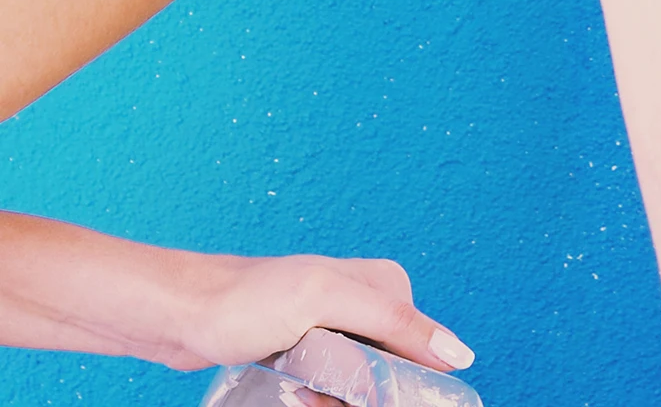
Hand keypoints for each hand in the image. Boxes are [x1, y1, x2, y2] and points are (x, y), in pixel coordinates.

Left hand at [169, 250, 472, 373]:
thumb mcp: (328, 303)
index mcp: (386, 282)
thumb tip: (459, 354)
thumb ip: (396, 324)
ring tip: (300, 391)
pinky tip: (296, 392)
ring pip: (359, 386)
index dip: (392, 384)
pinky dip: (317, 398)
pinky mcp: (310, 348)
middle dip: (358, 395)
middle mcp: (368, 300)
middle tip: (316, 391)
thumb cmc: (248, 300)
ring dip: (333, 400)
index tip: (357, 394)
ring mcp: (338, 325)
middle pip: (388, 371)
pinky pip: (332, 388)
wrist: (185, 313)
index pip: (418, 349)